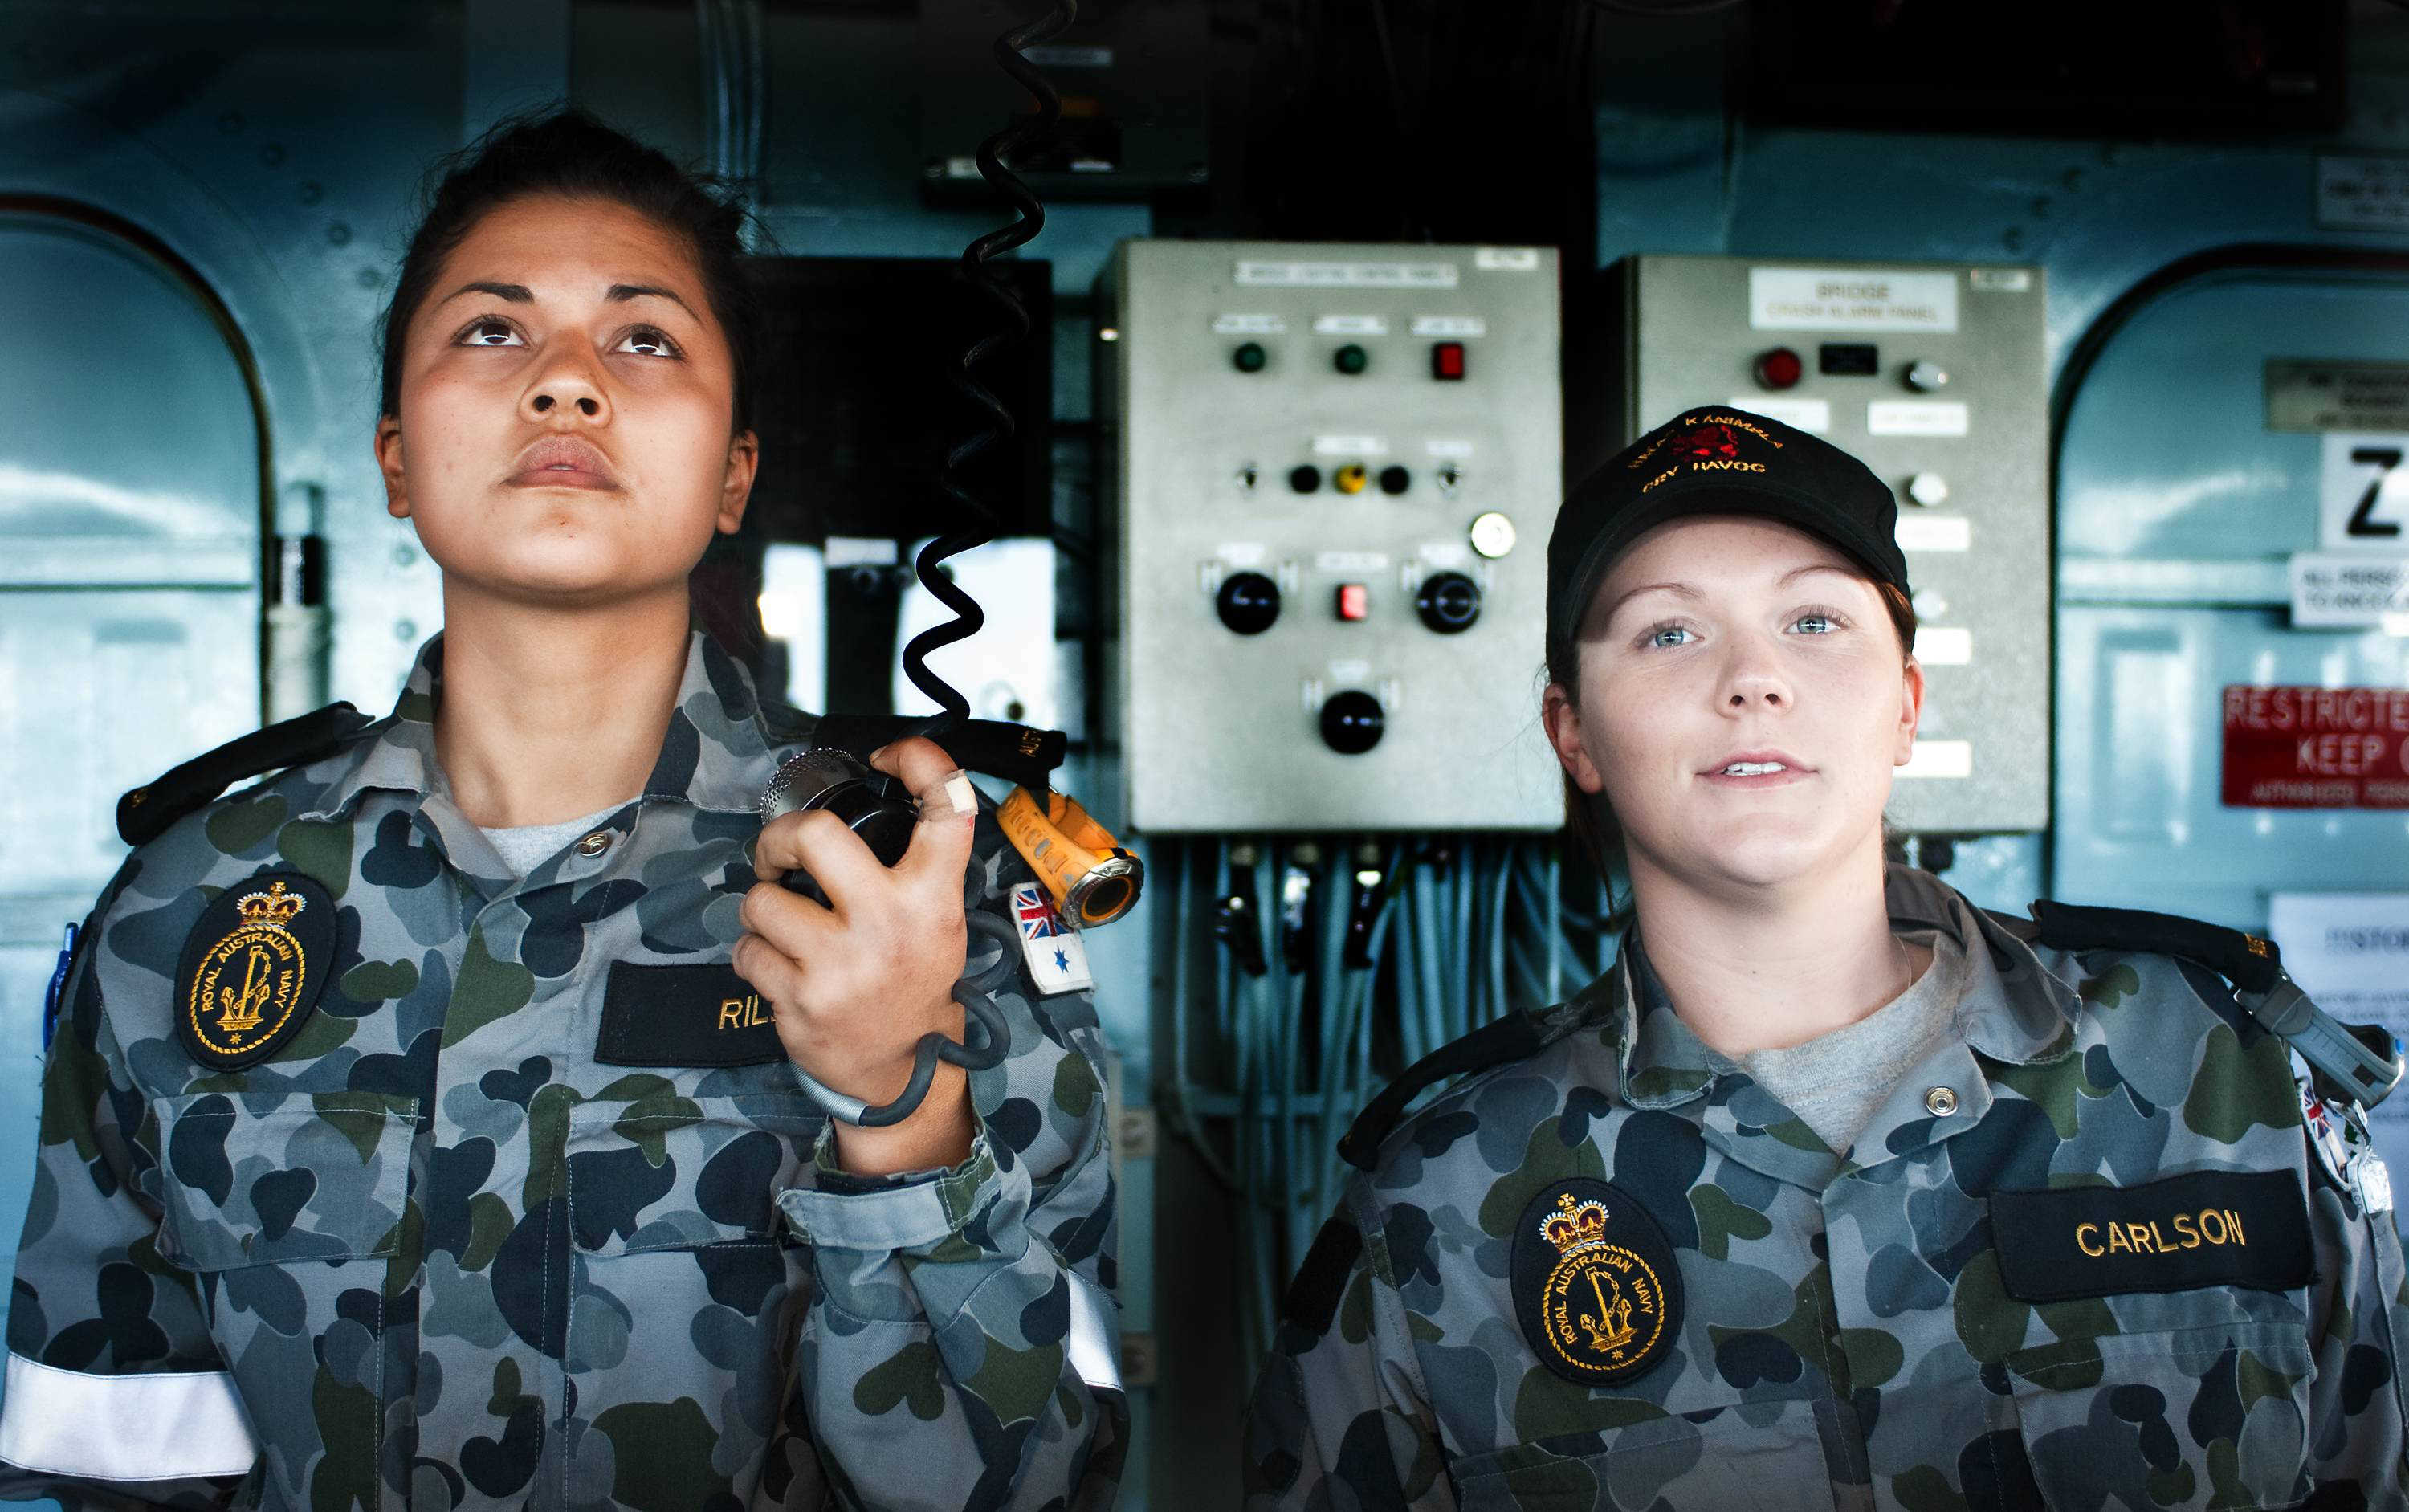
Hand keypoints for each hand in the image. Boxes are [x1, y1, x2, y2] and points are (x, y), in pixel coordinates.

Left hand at [733, 737, 980, 1174]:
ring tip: (787, 929)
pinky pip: (747, 951)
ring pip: (761, 900)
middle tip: (779, 854)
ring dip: (763, 910)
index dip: (919, 759)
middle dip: (779, 837)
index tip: (888, 756)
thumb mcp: (941, 920)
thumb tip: (882, 787)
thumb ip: (920, 865)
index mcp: (933, 899)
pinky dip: (755, 956)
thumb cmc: (914, 982)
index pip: (946, 806)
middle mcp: (888, 924)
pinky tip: (782, 968)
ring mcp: (841, 964)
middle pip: (813, 834)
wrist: (903, 1071)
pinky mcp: (800, 999)